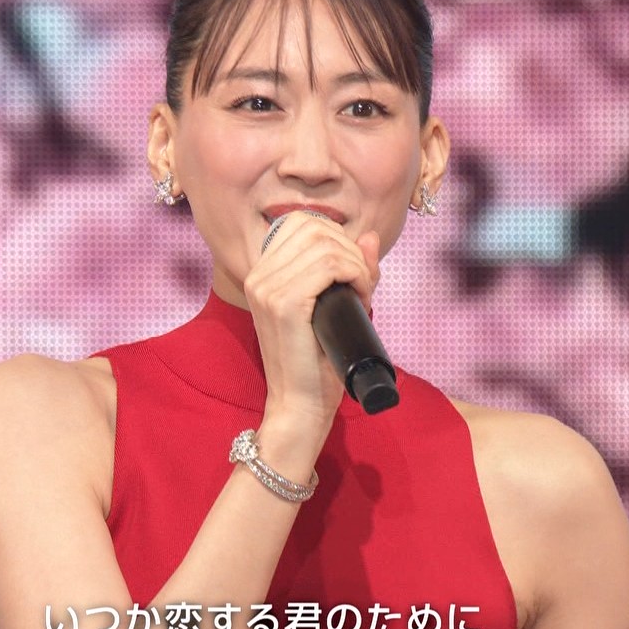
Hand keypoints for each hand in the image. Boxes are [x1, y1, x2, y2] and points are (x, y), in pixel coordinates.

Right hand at [244, 212, 381, 432]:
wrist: (300, 405)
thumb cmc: (316, 362)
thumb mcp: (333, 305)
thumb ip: (349, 269)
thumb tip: (370, 236)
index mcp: (261, 274)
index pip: (300, 222)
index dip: (335, 236)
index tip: (351, 268)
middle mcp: (258, 276)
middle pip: (314, 228)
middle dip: (349, 248)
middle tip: (362, 282)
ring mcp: (267, 289)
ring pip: (325, 245)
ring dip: (355, 263)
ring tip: (362, 292)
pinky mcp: (284, 304)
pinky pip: (329, 266)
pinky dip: (355, 274)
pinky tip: (359, 296)